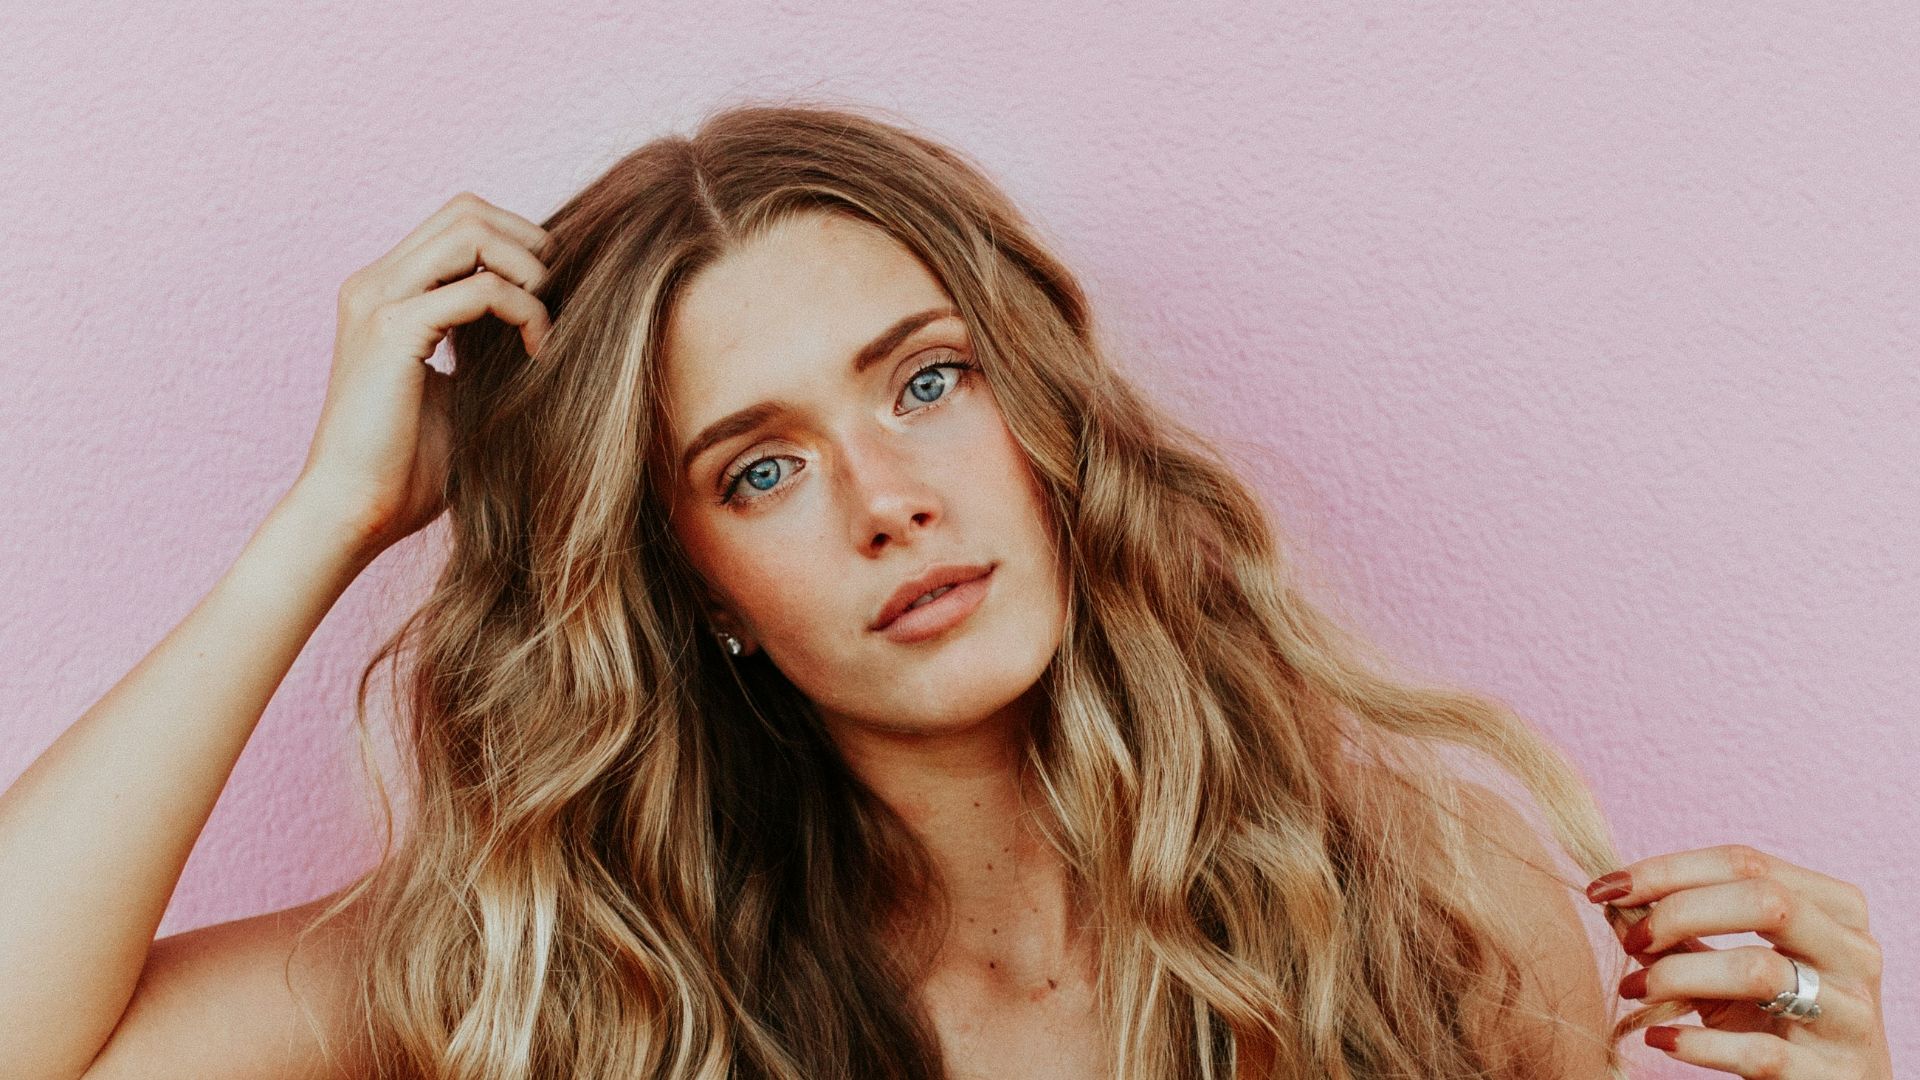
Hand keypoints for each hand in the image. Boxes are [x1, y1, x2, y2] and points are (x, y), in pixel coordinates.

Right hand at [290, 191, 552, 557]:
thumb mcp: (459, 389)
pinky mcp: (393, 330)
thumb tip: (545, 322)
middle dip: (529, 245)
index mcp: (385, 292)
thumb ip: (483, 345)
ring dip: (527, 269)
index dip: (516, 244)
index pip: (459, 224)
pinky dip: (524, 310)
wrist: (353, 510)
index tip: (550, 300)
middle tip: (557, 301)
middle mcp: (375, 283)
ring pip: (472, 232)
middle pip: (467, 210)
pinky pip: (481, 288)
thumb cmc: (406, 467)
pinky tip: (537, 350)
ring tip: (546, 322)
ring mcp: (379, 300)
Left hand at [1587, 844, 1890, 1077]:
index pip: (1747, 864)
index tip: (1606, 888)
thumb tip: (1613, 901)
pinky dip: (1698, 1043)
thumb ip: (1682, 932)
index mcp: (1835, 909)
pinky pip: (1759, 1050)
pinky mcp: (1833, 1073)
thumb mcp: (1731, 968)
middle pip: (1766, 901)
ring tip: (1635, 989)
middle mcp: (1854, 954)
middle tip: (1629, 943)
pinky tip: (1661, 1039)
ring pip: (1761, 970)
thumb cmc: (1777, 1018)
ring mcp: (1851, 1015)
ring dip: (1678, 975)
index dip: (1667, 870)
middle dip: (1679, 913)